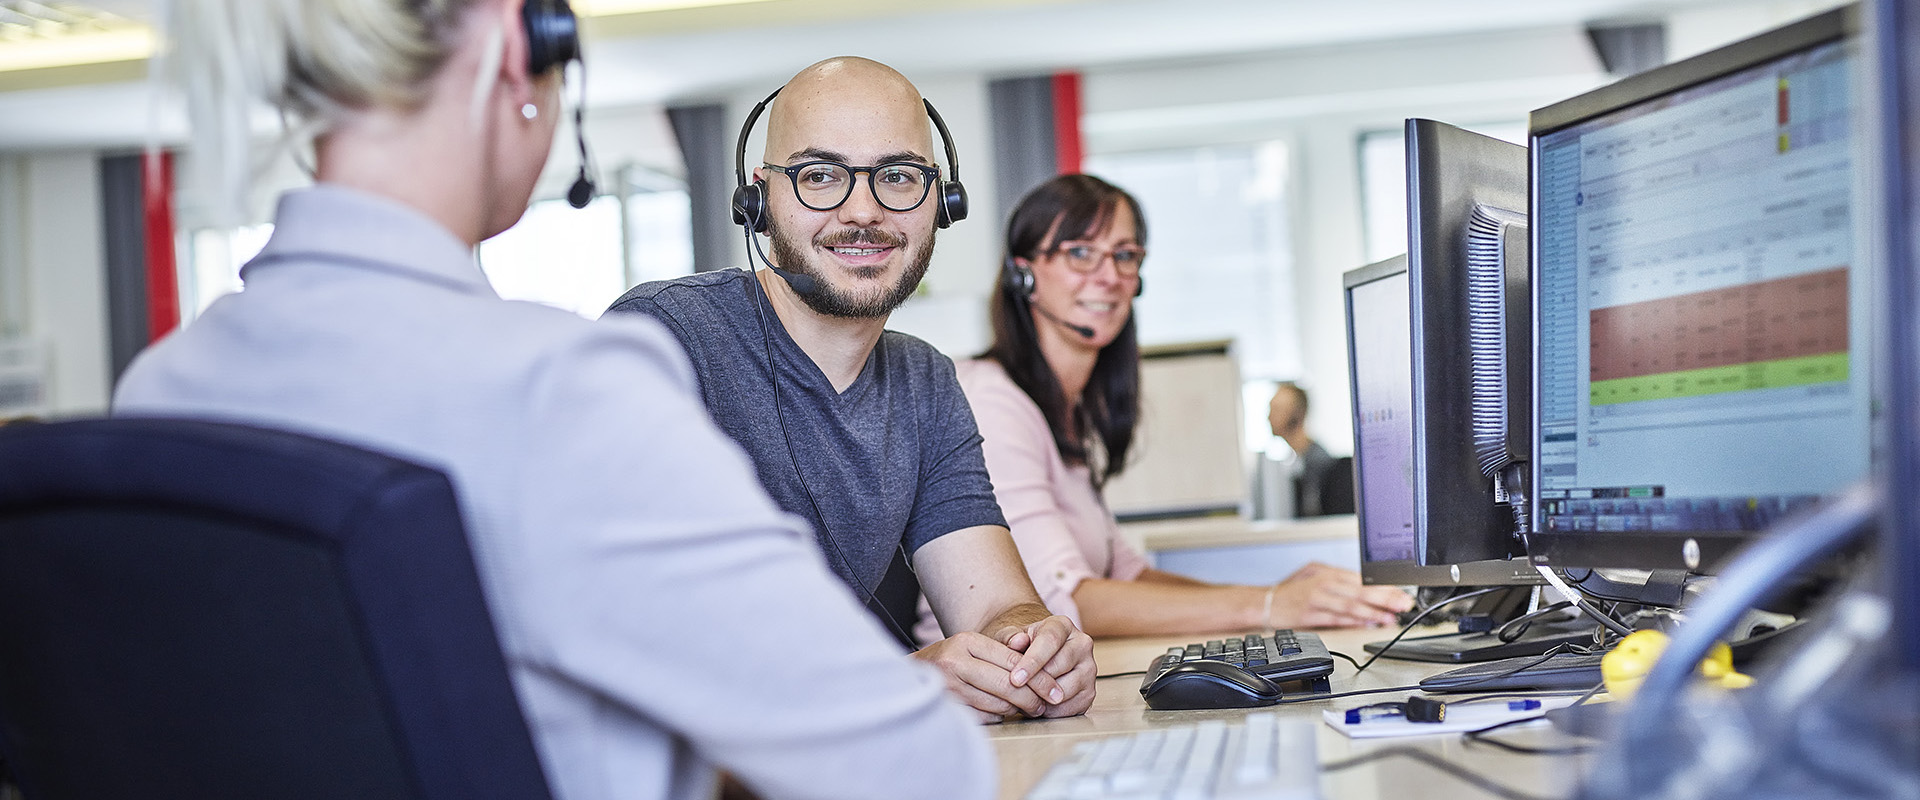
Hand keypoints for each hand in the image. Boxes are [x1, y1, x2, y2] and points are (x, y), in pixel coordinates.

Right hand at [912, 631, 1050, 721]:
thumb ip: (1000, 655)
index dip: (1038, 678)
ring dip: (1016, 709)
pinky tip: (1001, 711)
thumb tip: (1036, 671)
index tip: (1054, 690)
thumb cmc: (948, 660)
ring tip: (1027, 708)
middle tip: (1044, 705)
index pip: (1013, 661)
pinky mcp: (948, 707)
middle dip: (1032, 698)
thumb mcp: (971, 647)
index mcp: (966, 642)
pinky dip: (998, 715)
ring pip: (998, 703)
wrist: (910, 675)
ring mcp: (950, 687)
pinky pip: (985, 716)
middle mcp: (956, 662)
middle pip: (1007, 684)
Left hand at [990, 614, 1095, 717]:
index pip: (1050, 641)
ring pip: (1066, 689)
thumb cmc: (1023, 647)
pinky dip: (1051, 711)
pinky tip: (1037, 704)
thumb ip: (1010, 638)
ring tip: (1024, 697)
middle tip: (1016, 692)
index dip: (1032, 661)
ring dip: (1042, 698)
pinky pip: (1070, 707)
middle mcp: (1082, 644)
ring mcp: (1089, 668)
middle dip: (1035, 683)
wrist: (1038, 660)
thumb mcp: (1011, 638)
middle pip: (1060, 666)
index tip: (1015, 678)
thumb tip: (1016, 642)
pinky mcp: (1090, 691)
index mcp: (1063, 625)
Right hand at [1269, 562, 1411, 628]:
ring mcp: (1317, 600)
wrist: (1264, 602)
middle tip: (1403, 604)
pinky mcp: (1310, 615)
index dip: (1384, 588)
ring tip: (1390, 617)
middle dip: (1385, 598)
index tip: (1401, 594)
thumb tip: (1365, 590)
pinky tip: (1367, 624)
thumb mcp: (1314, 575)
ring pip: (1350, 605)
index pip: (1362, 580)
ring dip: (1373, 612)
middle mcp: (1324, 585)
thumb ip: (1339, 581)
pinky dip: (1353, 622)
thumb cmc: (1291, 591)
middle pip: (1360, 591)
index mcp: (1329, 574)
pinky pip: (1336, 619)